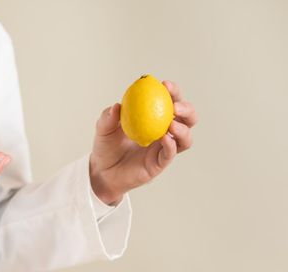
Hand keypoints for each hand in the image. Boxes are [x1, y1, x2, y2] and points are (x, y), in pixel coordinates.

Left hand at [90, 81, 197, 204]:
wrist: (102, 170)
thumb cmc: (106, 146)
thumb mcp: (103, 128)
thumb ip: (108, 117)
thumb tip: (117, 106)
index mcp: (154, 117)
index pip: (170, 101)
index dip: (172, 91)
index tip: (165, 84)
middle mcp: (163, 132)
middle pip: (187, 119)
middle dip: (187, 109)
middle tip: (175, 106)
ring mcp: (163, 149)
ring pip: (185, 139)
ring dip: (183, 129)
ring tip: (172, 124)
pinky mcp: (159, 164)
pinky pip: (170, 154)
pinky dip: (171, 145)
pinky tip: (164, 138)